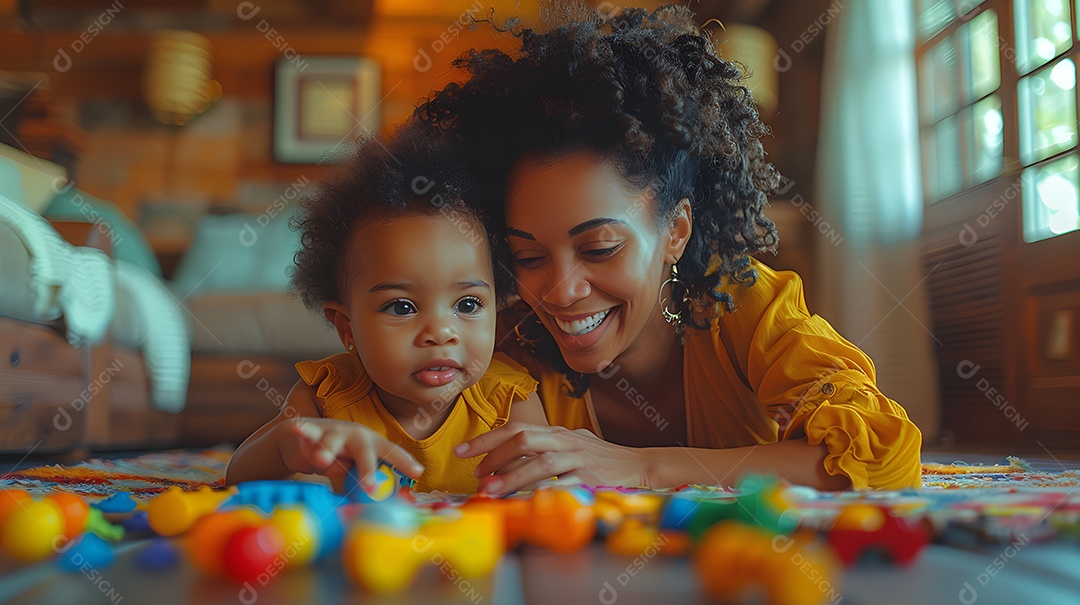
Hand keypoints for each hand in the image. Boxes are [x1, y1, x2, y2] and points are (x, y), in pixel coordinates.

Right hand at [277, 417, 423, 492]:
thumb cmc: (336, 457)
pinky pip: (308, 433)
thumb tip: (368, 511)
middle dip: (368, 469)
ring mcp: (334, 432)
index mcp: (371, 444)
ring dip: (327, 453)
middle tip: (370, 488)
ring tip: (322, 462)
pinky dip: (303, 431)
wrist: (305, 438)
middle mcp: (356, 435)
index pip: (391, 454)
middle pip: (365, 451)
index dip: (404, 462)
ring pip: (332, 443)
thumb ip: (357, 485)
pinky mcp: (312, 432)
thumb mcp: (349, 471)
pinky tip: (299, 429)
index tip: (418, 473)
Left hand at [454, 423, 647, 495]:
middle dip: (494, 457)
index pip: (516, 429)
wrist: (638, 465)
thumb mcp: (570, 445)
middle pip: (524, 439)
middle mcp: (565, 441)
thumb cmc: (599, 458)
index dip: (486, 439)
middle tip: (476, 476)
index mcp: (556, 432)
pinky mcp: (591, 479)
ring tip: (490, 492)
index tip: (462, 451)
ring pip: (540, 463)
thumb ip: (542, 448)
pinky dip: (542, 492)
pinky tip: (525, 501)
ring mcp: (579, 459)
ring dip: (511, 477)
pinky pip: (563, 485)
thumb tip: (505, 458)